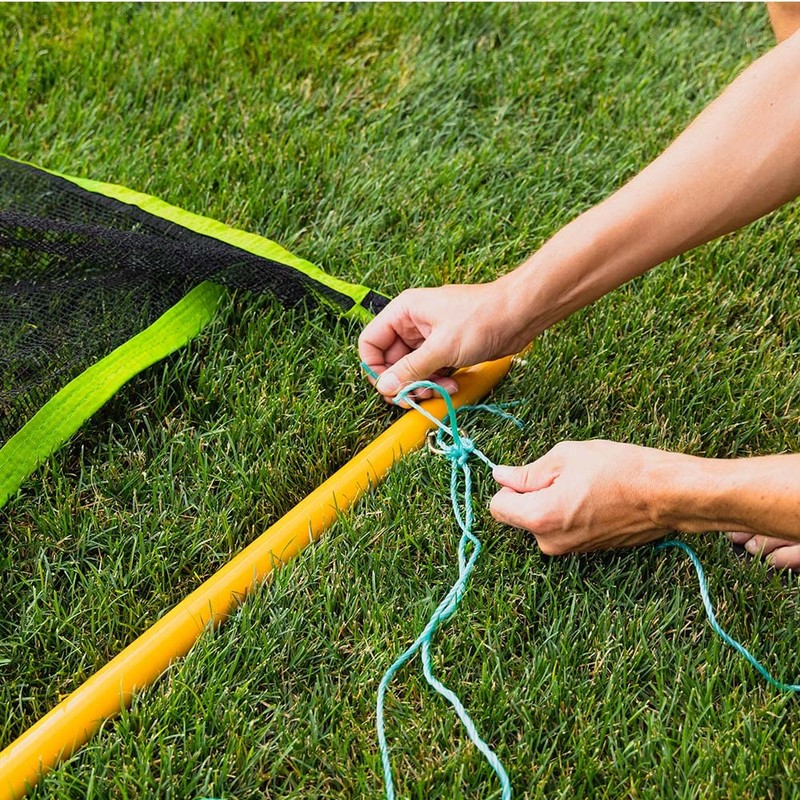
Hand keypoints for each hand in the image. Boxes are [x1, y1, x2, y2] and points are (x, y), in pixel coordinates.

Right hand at [358, 281, 530, 400]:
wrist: (520, 314)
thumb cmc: (482, 319)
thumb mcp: (442, 348)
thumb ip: (411, 369)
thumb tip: (385, 387)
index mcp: (403, 312)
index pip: (370, 343)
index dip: (375, 368)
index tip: (389, 387)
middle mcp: (411, 324)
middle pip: (390, 361)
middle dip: (403, 382)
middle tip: (417, 396)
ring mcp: (428, 337)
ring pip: (410, 370)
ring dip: (422, 385)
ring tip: (441, 390)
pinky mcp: (444, 349)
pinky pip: (429, 371)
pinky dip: (436, 382)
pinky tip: (452, 386)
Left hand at [490, 440, 672, 554]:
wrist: (666, 496)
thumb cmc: (618, 470)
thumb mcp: (565, 458)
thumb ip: (526, 472)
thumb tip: (500, 476)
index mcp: (539, 517)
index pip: (497, 506)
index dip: (509, 486)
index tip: (530, 473)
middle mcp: (549, 542)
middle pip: (518, 516)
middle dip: (529, 495)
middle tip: (563, 476)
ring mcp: (569, 550)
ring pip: (540, 521)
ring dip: (550, 503)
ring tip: (583, 486)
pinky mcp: (586, 551)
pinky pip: (562, 528)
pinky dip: (568, 513)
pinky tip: (594, 498)